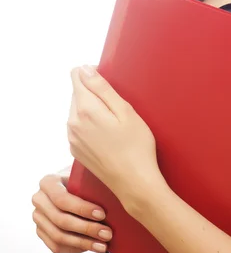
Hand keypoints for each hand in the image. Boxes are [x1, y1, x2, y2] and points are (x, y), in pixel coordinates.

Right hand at [32, 168, 112, 252]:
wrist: (74, 186)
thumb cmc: (83, 178)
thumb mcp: (85, 173)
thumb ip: (91, 177)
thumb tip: (112, 188)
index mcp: (48, 182)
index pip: (62, 199)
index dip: (82, 209)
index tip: (102, 214)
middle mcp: (39, 200)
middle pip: (61, 220)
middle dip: (87, 229)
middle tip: (107, 233)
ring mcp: (38, 217)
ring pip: (58, 236)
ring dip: (83, 243)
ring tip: (103, 245)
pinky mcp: (41, 232)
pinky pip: (56, 246)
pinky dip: (75, 248)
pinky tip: (91, 246)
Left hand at [67, 66, 167, 217]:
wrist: (134, 183)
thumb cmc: (137, 146)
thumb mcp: (125, 111)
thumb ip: (102, 88)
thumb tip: (84, 69)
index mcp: (85, 109)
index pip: (76, 76)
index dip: (92, 73)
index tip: (108, 83)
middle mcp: (73, 122)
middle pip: (77, 93)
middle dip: (93, 92)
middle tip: (116, 106)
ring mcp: (72, 138)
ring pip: (77, 110)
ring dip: (91, 108)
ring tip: (114, 122)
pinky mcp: (75, 150)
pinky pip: (78, 126)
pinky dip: (89, 124)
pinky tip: (107, 134)